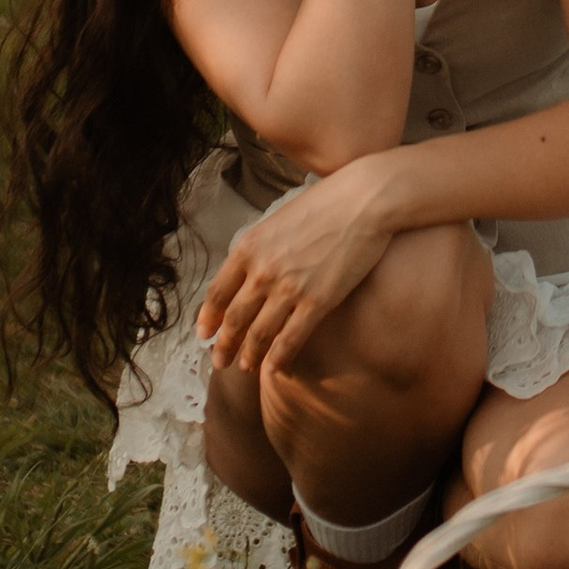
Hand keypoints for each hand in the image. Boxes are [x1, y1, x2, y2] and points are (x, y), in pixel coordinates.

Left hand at [198, 154, 409, 374]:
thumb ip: (260, 248)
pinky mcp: (317, 301)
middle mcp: (262, 271)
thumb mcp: (278, 220)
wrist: (364, 200)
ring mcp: (289, 288)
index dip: (208, 318)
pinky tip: (275, 368)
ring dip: (250, 354)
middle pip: (234, 318)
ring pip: (259, 334)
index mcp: (249, 247)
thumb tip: (249, 273)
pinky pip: (291, 338)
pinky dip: (279, 358)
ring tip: (246, 366)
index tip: (204, 333)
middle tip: (220, 360)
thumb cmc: (325, 203)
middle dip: (224, 344)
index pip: (217, 292)